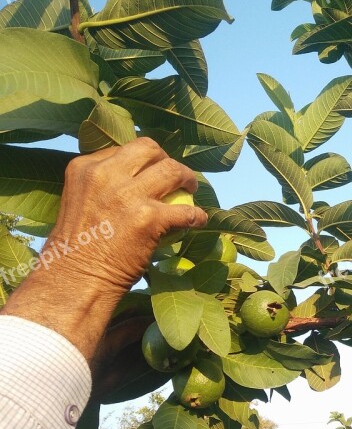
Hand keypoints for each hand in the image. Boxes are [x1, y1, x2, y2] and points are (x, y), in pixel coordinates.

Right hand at [2, 138, 207, 362]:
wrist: (75, 278)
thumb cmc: (77, 248)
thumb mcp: (81, 201)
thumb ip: (104, 187)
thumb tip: (136, 183)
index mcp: (85, 168)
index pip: (124, 149)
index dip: (144, 160)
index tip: (152, 171)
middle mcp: (106, 174)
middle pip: (150, 149)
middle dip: (167, 159)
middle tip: (177, 176)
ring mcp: (128, 194)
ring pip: (172, 170)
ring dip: (187, 179)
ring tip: (191, 190)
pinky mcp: (148, 218)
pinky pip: (186, 211)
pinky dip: (197, 216)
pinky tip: (199, 221)